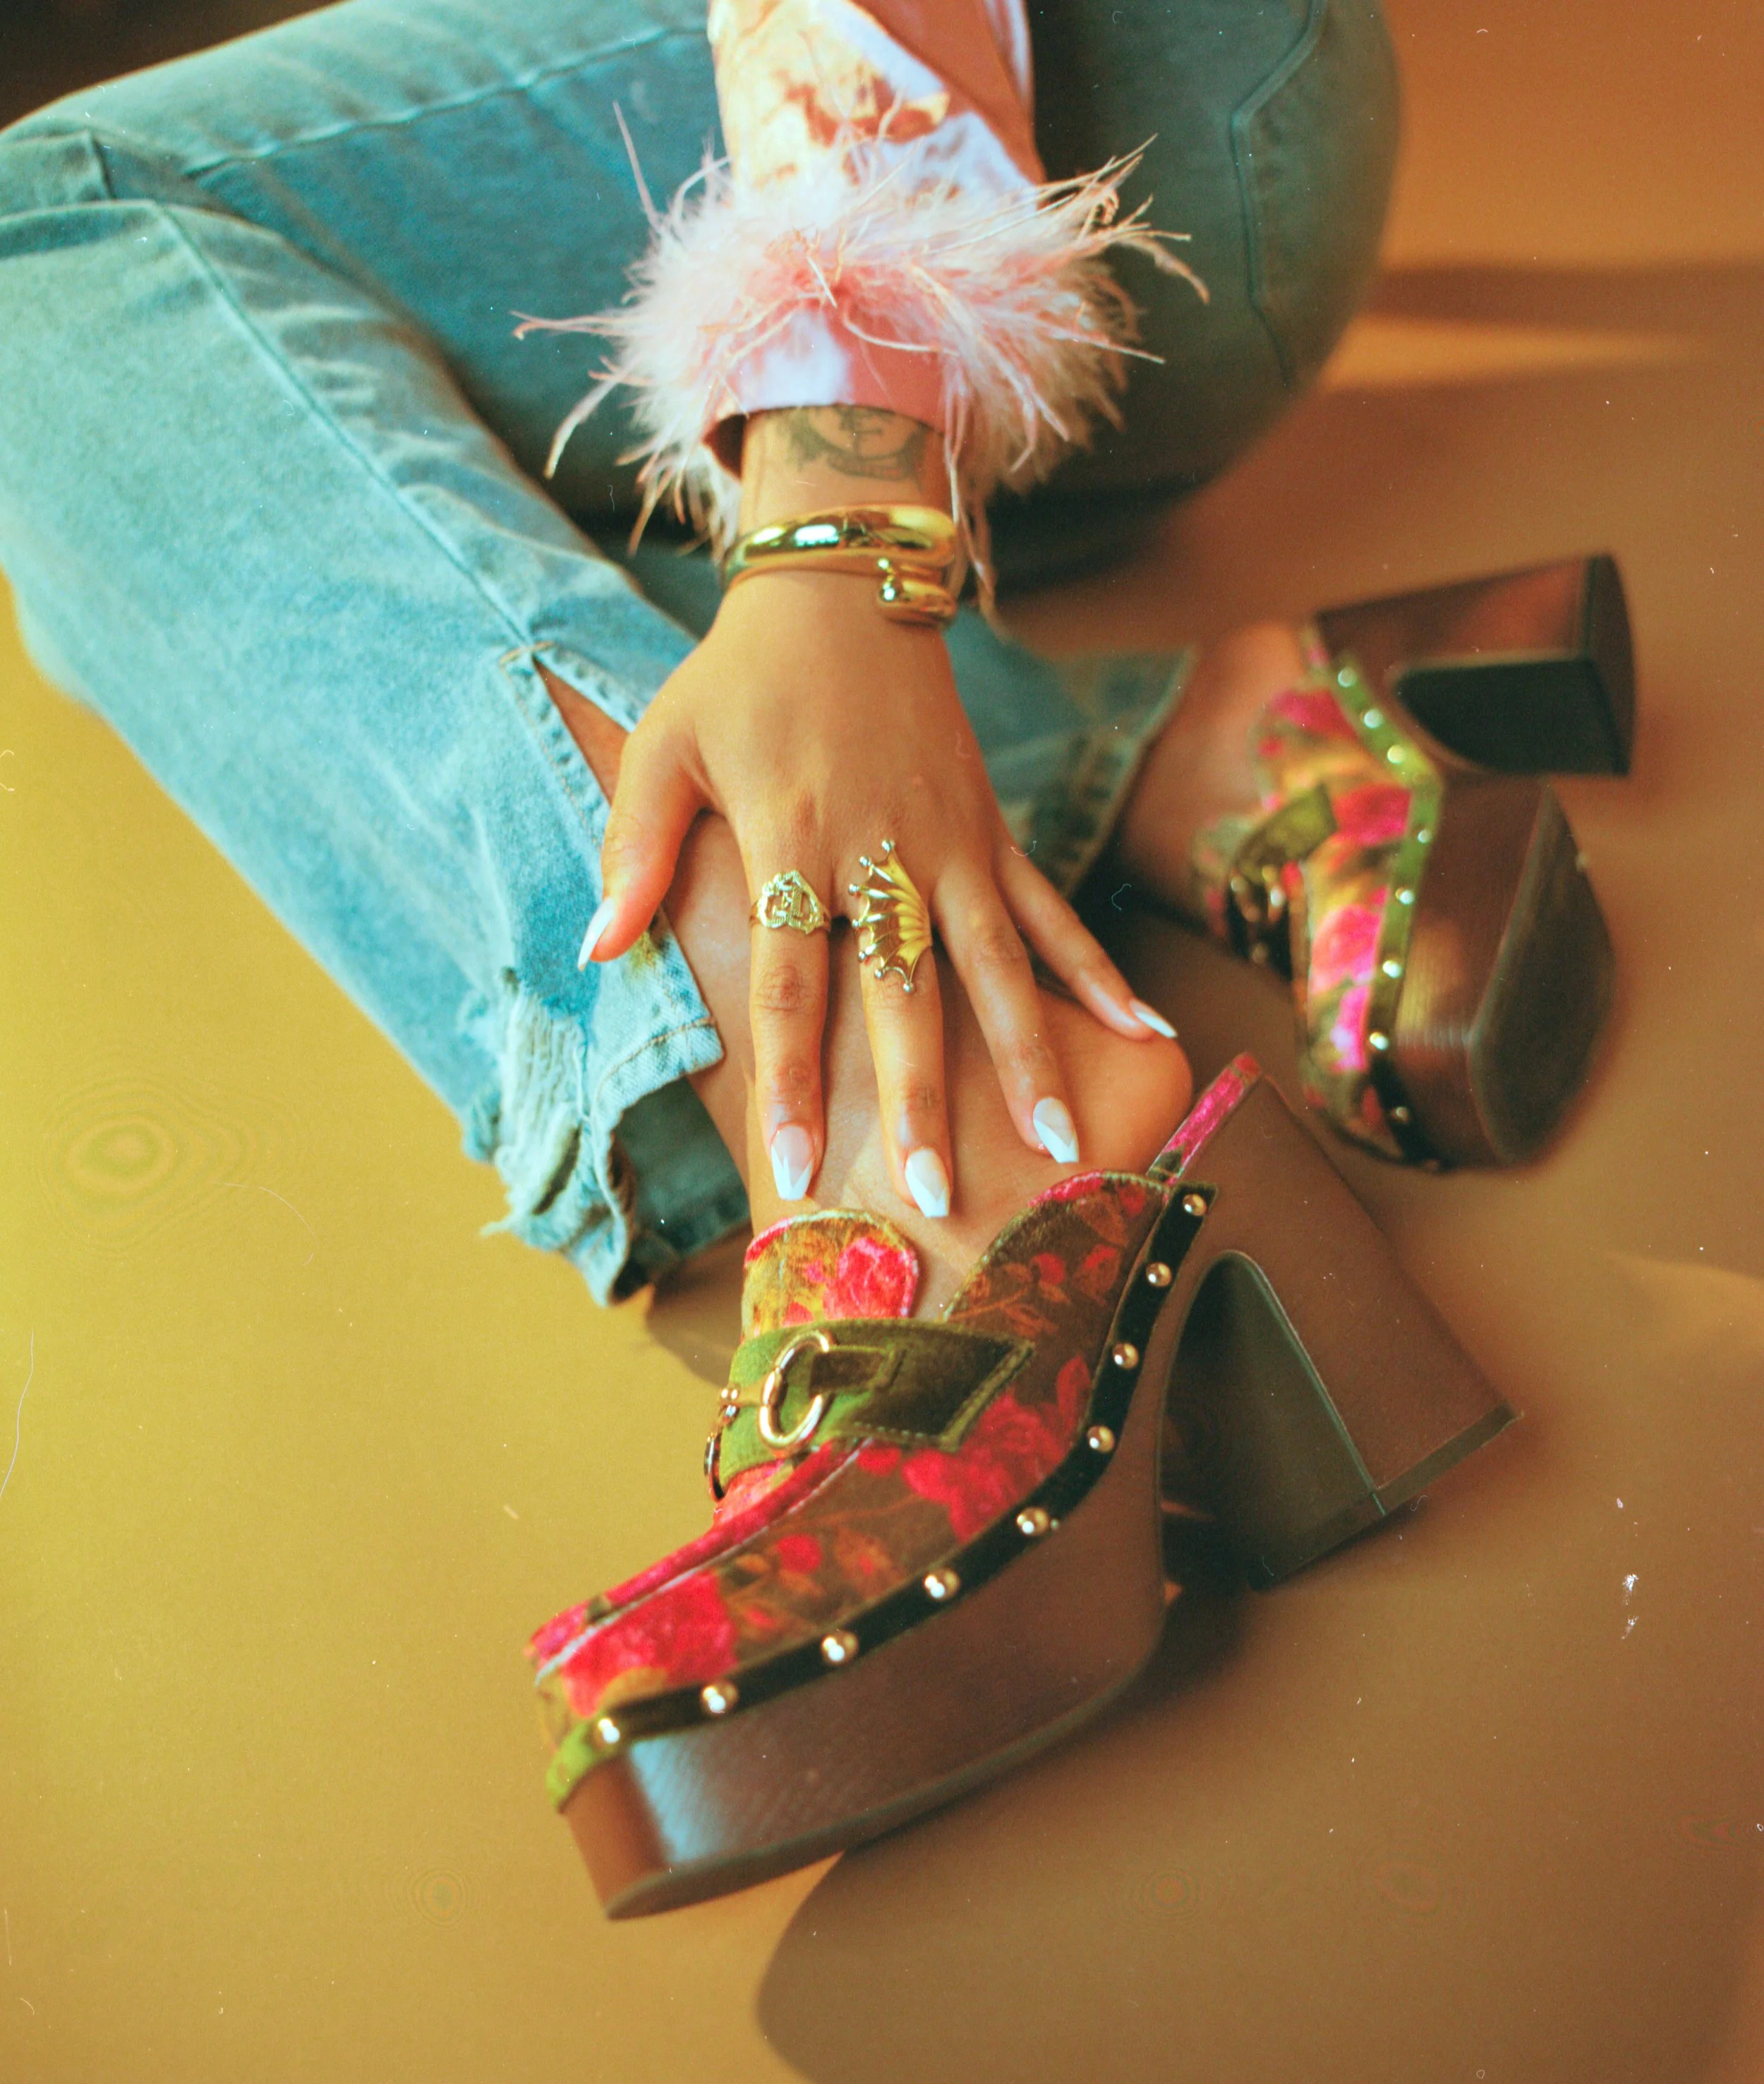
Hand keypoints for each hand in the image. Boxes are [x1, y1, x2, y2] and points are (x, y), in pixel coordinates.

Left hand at [579, 565, 1174, 1217]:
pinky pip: (1051, 911)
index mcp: (793, 842)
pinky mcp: (992, 831)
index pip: (790, 983)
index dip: (792, 1078)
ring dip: (1030, 1059)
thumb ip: (635, 852)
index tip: (794, 1166)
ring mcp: (951, 844)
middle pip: (906, 994)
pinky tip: (1143, 1035)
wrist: (841, 587)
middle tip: (943, 1198)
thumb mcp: (664, 748)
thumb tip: (597, 950)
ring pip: (998, 967)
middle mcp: (883, 853)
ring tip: (1064, 1148)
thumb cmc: (738, 679)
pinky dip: (1096, 973)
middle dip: (923, 1100)